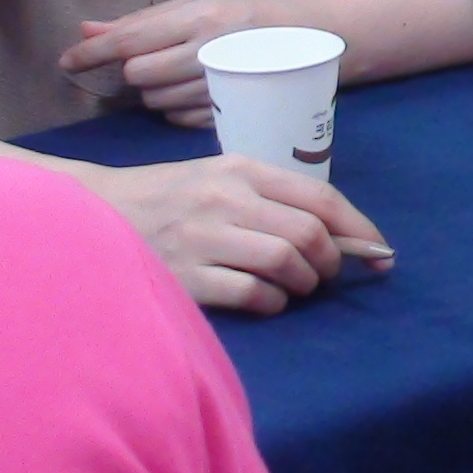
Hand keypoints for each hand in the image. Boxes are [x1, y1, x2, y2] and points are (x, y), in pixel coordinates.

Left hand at [62, 0, 321, 125]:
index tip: (66, 62)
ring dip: (156, 91)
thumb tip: (87, 29)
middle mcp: (209, 51)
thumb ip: (145, 20)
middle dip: (136, 70)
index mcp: (200, 16)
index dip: (92, 54)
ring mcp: (222, 85)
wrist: (325, 35)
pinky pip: (181, 119)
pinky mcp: (233, 112)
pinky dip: (177, 109)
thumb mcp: (204, 1)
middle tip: (154, 59)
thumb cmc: (260, 9)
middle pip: (139, 75)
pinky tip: (195, 93)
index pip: (129, 39)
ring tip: (181, 73)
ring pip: (158, 100)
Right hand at [70, 154, 390, 314]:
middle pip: (309, 233)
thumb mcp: (217, 179)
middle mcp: (225, 199)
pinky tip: (266, 300)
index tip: (379, 251)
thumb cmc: (167, 198)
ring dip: (303, 283)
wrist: (93, 214)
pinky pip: (253, 295)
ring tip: (295, 287)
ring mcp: (204, 238)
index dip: (358, 227)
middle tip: (325, 274)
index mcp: (240, 169)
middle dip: (331, 261)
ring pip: (286, 263)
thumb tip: (338, 233)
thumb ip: (271, 198)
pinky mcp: (186, 277)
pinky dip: (272, 303)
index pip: (319, 196)